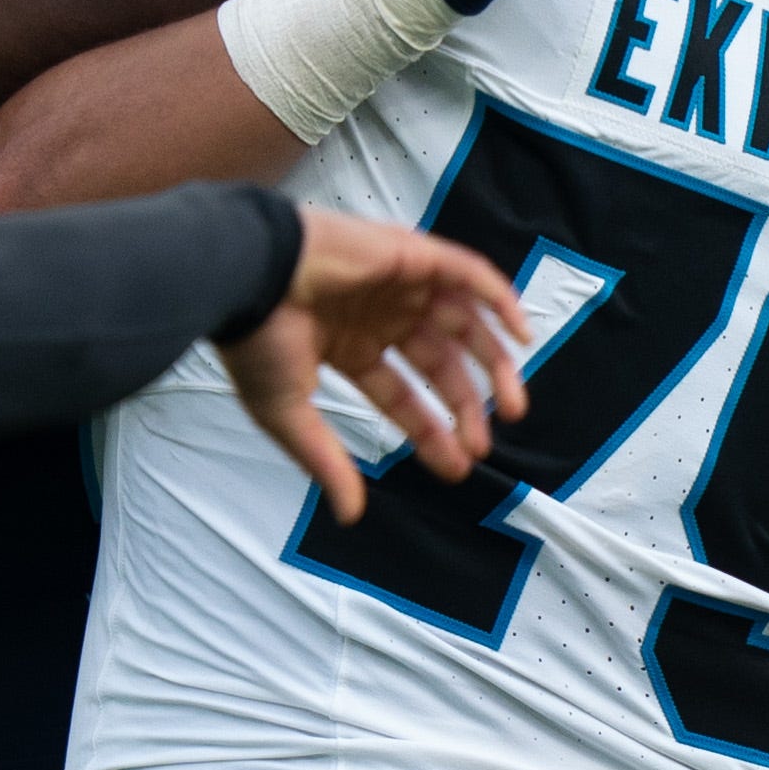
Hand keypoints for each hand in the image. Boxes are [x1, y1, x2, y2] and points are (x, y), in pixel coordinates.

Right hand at [216, 205, 531, 520]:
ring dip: (492, 361)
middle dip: (464, 404)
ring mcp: (395, 283)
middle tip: (484, 442)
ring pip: (460, 321)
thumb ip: (325, 460)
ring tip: (512, 406)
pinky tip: (521, 336)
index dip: (429, 429)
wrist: (247, 275)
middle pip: (437, 361)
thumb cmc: (256, 339)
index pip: (399, 392)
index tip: (456, 465)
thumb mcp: (287, 412)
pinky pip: (468, 272)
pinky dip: (499, 299)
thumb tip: (349, 515)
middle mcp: (376, 314)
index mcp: (346, 346)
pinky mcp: (410, 253)